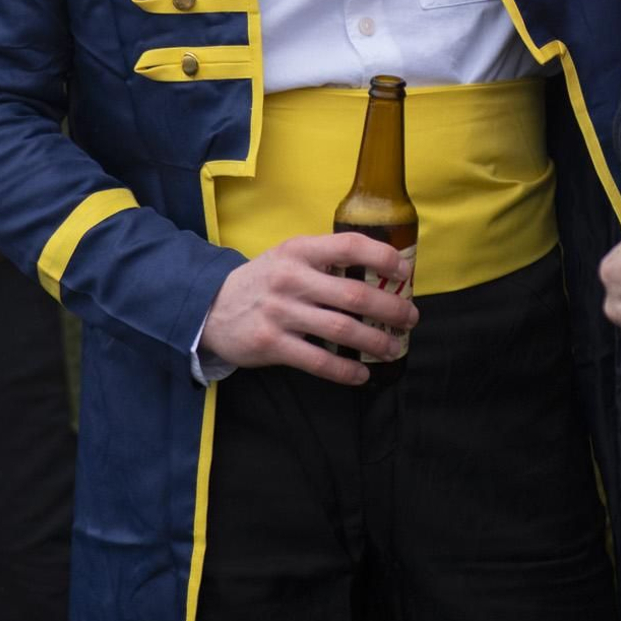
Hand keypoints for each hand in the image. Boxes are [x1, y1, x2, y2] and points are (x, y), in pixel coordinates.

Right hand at [199, 233, 418, 387]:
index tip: (404, 272)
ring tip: (393, 348)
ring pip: (341, 329)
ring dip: (375, 342)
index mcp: (299, 250)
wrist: (210, 308)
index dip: (382, 257)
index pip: (349, 246)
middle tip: (410, 318)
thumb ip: (324, 260)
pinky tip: (361, 375)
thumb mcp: (288, 257)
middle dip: (390, 308)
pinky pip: (318, 360)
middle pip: (354, 294)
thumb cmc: (263, 281)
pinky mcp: (272, 344)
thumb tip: (378, 272)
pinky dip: (345, 371)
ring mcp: (281, 312)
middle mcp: (291, 278)